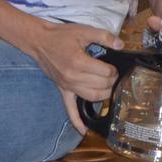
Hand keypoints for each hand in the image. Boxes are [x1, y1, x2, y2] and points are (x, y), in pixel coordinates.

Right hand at [23, 19, 123, 133]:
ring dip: (104, 95)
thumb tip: (121, 45)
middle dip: (111, 81)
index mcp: (79, 62)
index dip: (113, 69)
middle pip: (101, 86)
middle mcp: (73, 77)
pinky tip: (84, 130)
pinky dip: (76, 121)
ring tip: (108, 87)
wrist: (40, 41)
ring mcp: (67, 86)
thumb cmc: (62, 35)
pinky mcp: (62, 91)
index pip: (105, 73)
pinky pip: (69, 109)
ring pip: (91, 97)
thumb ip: (104, 36)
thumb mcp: (84, 30)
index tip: (113, 65)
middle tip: (113, 74)